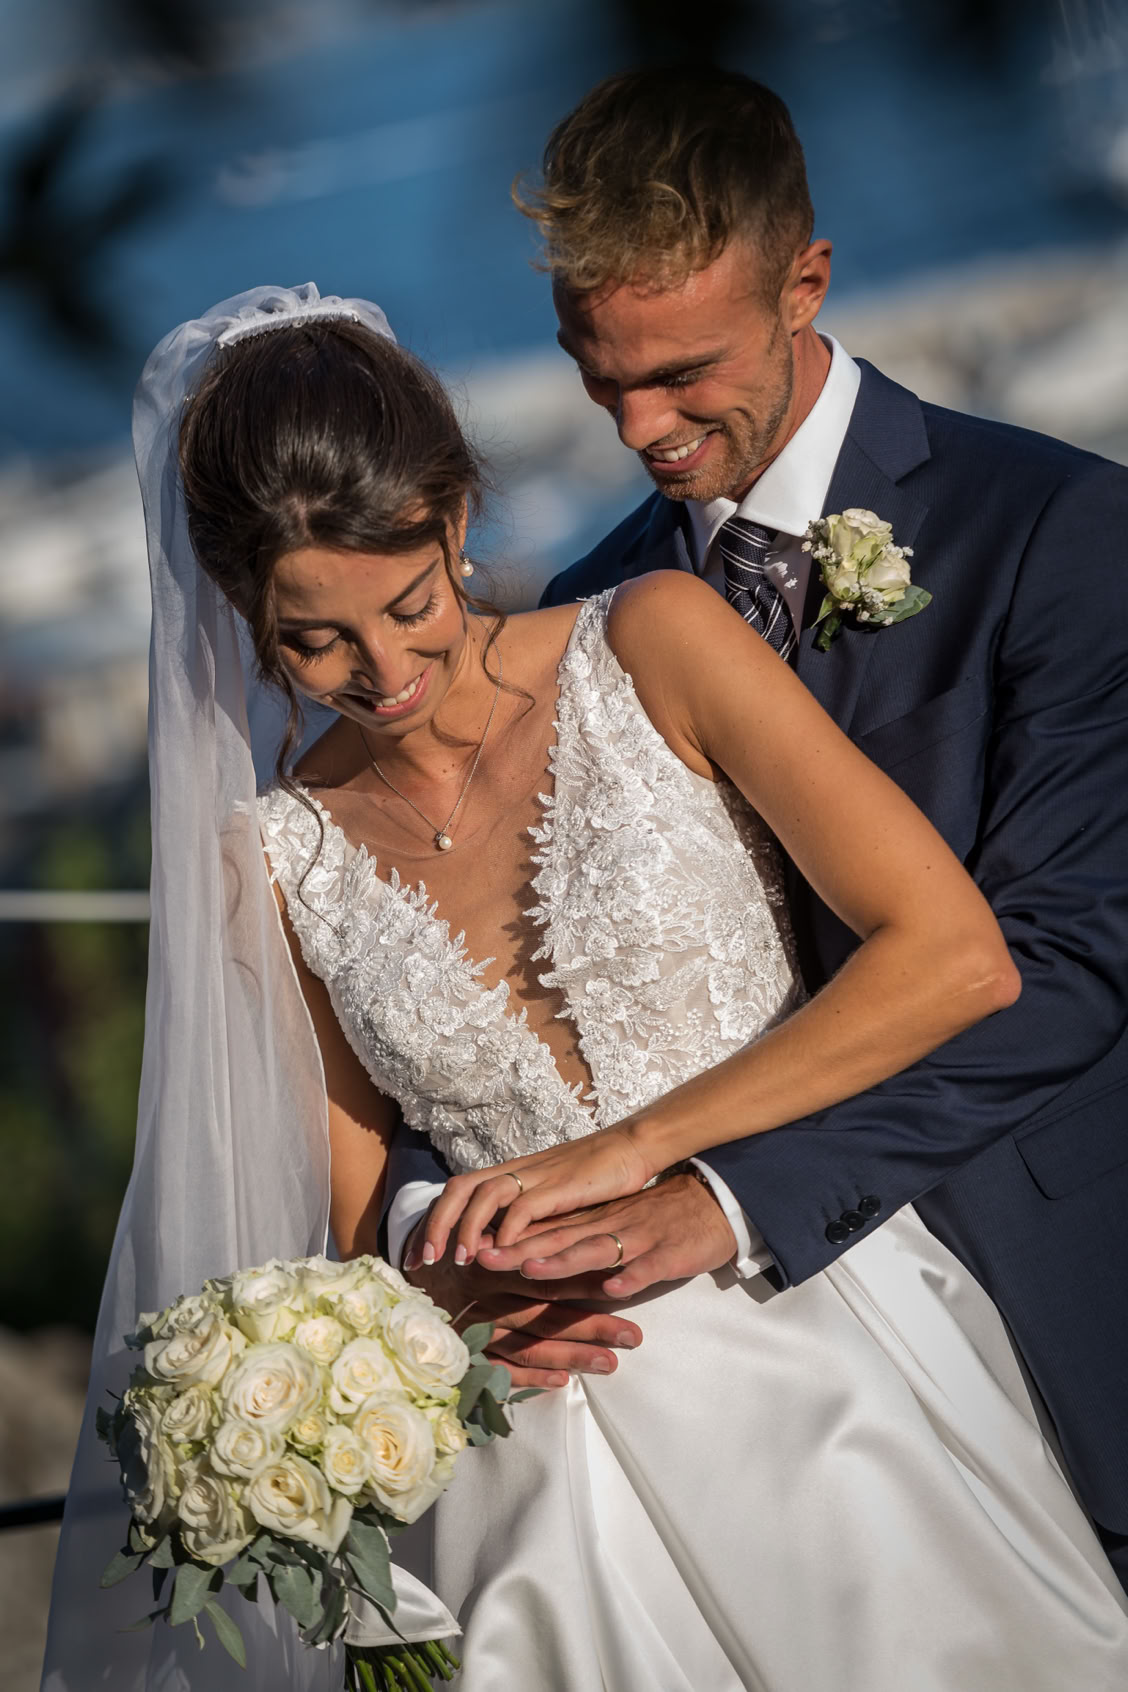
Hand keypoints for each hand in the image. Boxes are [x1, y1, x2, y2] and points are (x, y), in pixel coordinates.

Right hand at [402, 1228, 642, 1390]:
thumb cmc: (450, 1253)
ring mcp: (471, 1330)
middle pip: (545, 1311)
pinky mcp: (460, 1357)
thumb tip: (571, 1231)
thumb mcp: (477, 1235)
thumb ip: (516, 1239)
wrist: (394, 1284)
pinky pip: (497, 1371)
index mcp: (491, 1262)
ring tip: (612, 1363)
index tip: (626, 1285)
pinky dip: (528, 1379)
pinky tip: (563, 1384)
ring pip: (527, 1344)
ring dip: (570, 1355)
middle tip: (635, 1336)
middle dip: (591, 1324)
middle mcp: (483, 1296)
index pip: (546, 1273)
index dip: (587, 1279)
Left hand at [421, 1124, 656, 1264]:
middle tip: (424, 1262)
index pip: (455, 1191)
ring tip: (461, 1262)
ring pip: (486, 1196)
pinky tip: (504, 1253)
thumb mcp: (548, 1196)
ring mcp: (537, 1176)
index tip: (416, 1256)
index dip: (431, 1221)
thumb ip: (521, 1214)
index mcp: (509, 1172)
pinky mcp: (562, 1186)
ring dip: (468, 1229)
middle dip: (436, 1225)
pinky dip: (509, 1230)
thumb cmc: (592, 1178)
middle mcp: (516, 1170)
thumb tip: (492, 1242)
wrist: (630, 1148)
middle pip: (459, 1189)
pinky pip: (525, 1205)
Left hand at [476, 1173, 738, 1298]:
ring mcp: (637, 1239)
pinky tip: (615, 1286)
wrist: (710, 1204)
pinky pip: (648, 1265)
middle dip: (517, 1251)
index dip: (505, 1241)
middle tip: (479, 1258)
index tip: (467, 1250)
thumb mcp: (609, 1226)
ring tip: (533, 1268)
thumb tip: (531, 1257)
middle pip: (556, 1238)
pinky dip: (631, 1275)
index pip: (540, 1232)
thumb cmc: (656, 1220)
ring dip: (564, 1259)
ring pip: (596, 1248)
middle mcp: (607, 1228)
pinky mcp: (669, 1252)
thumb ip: (575, 1240)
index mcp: (590, 1224)